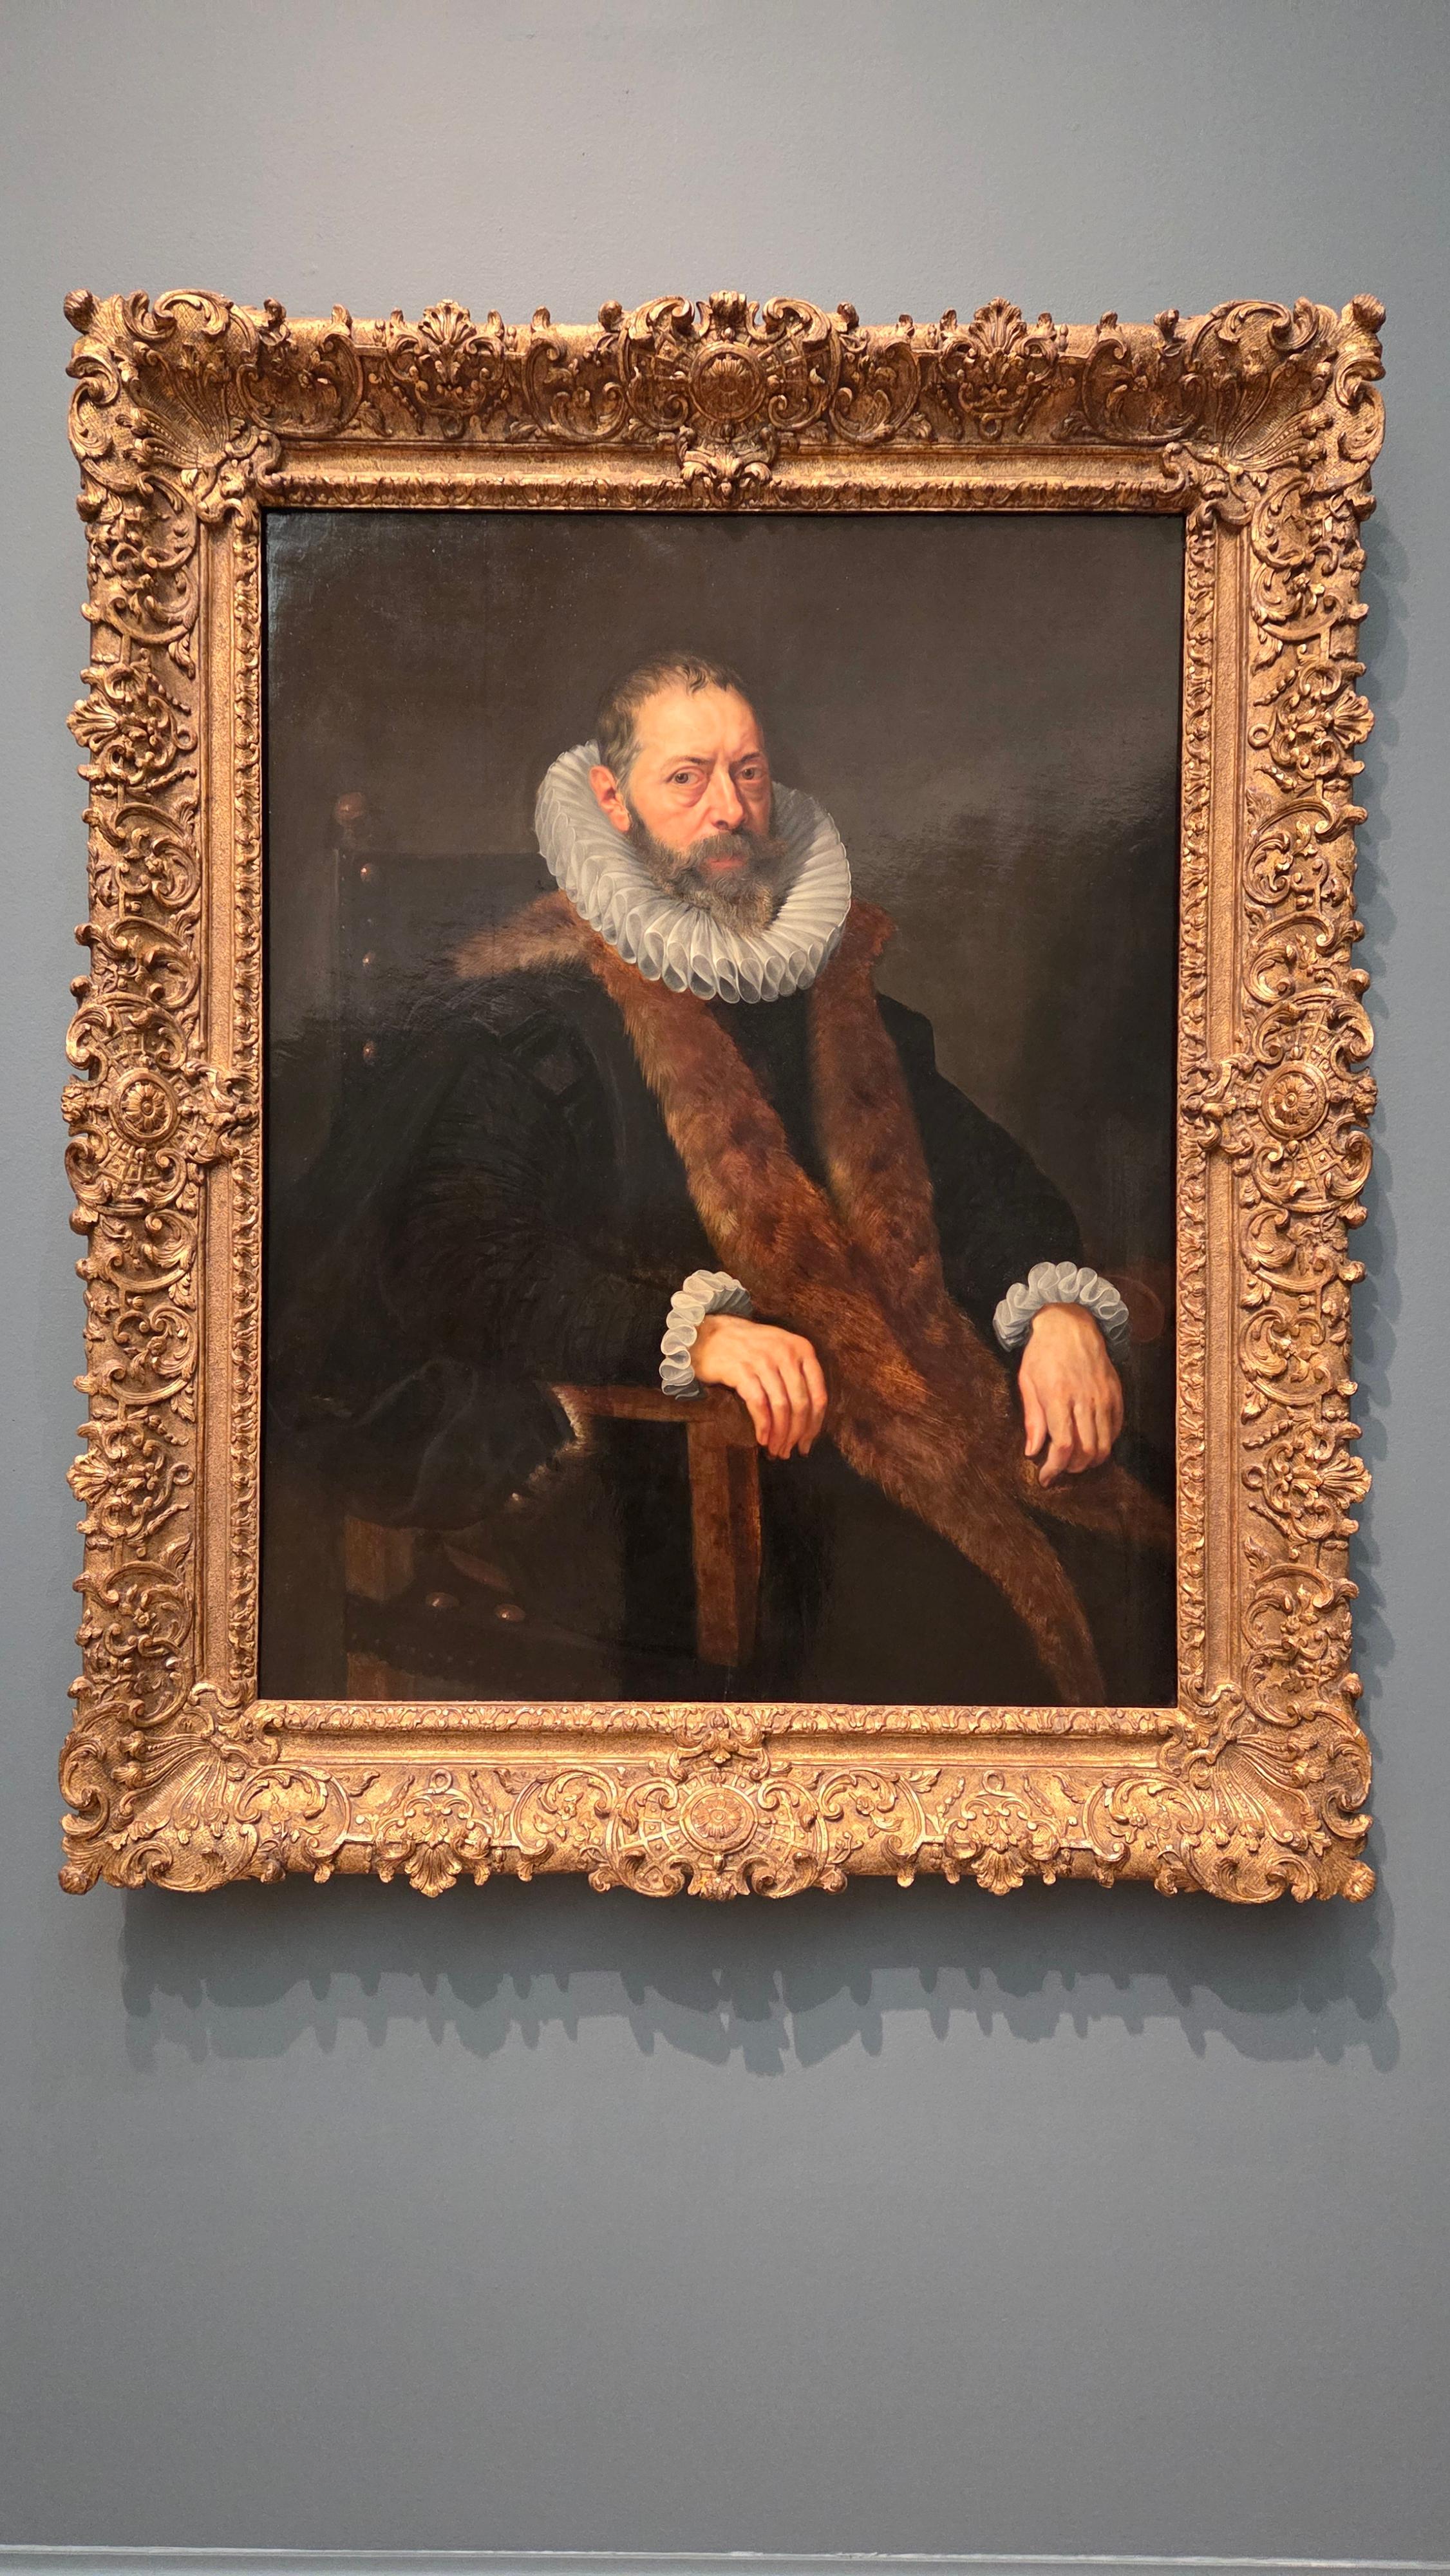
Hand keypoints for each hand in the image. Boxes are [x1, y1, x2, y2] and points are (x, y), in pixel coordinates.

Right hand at [691, 1314, 827, 1457]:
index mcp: (803, 1349)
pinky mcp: (742, 1370)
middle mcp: (786, 1354)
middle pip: (801, 1405)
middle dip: (796, 1434)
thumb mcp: (782, 1351)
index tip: (807, 1443)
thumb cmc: (749, 1348)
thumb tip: (808, 1421)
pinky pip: (759, 1405)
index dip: (814, 1425)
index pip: (818, 1395)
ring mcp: (764, 1361)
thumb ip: (798, 1376)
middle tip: (789, 1451)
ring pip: (781, 1407)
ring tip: (775, 1450)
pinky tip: (762, 1438)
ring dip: (780, 1435)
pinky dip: (763, 1426)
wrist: (710, 1335)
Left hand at [1019, 1302, 1122, 1484]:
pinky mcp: (1116, 1393)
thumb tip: (1033, 1451)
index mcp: (1059, 1397)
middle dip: (1073, 1468)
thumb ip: (1032, 1419)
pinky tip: (1092, 1441)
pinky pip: (1116, 1428)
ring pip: (1105, 1444)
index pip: (1064, 1446)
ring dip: (1091, 1460)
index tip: (1045, 1478)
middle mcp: (1085, 1400)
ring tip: (1076, 1460)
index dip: (1055, 1469)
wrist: (1070, 1322)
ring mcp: (1104, 1397)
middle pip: (1087, 1451)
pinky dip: (1106, 1442)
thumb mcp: (1027, 1382)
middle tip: (1060, 1468)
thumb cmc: (1042, 1353)